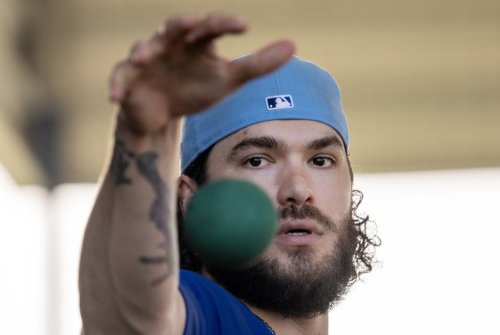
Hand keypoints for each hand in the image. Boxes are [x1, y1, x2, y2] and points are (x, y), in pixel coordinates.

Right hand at [109, 14, 294, 135]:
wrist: (165, 113)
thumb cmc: (197, 89)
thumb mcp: (229, 80)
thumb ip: (258, 64)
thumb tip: (294, 46)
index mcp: (196, 42)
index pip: (212, 26)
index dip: (224, 24)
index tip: (244, 27)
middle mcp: (170, 44)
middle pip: (173, 27)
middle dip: (180, 26)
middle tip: (193, 25)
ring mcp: (146, 60)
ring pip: (141, 48)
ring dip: (143, 51)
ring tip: (148, 57)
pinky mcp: (127, 78)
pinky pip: (120, 78)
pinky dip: (116, 86)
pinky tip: (115, 98)